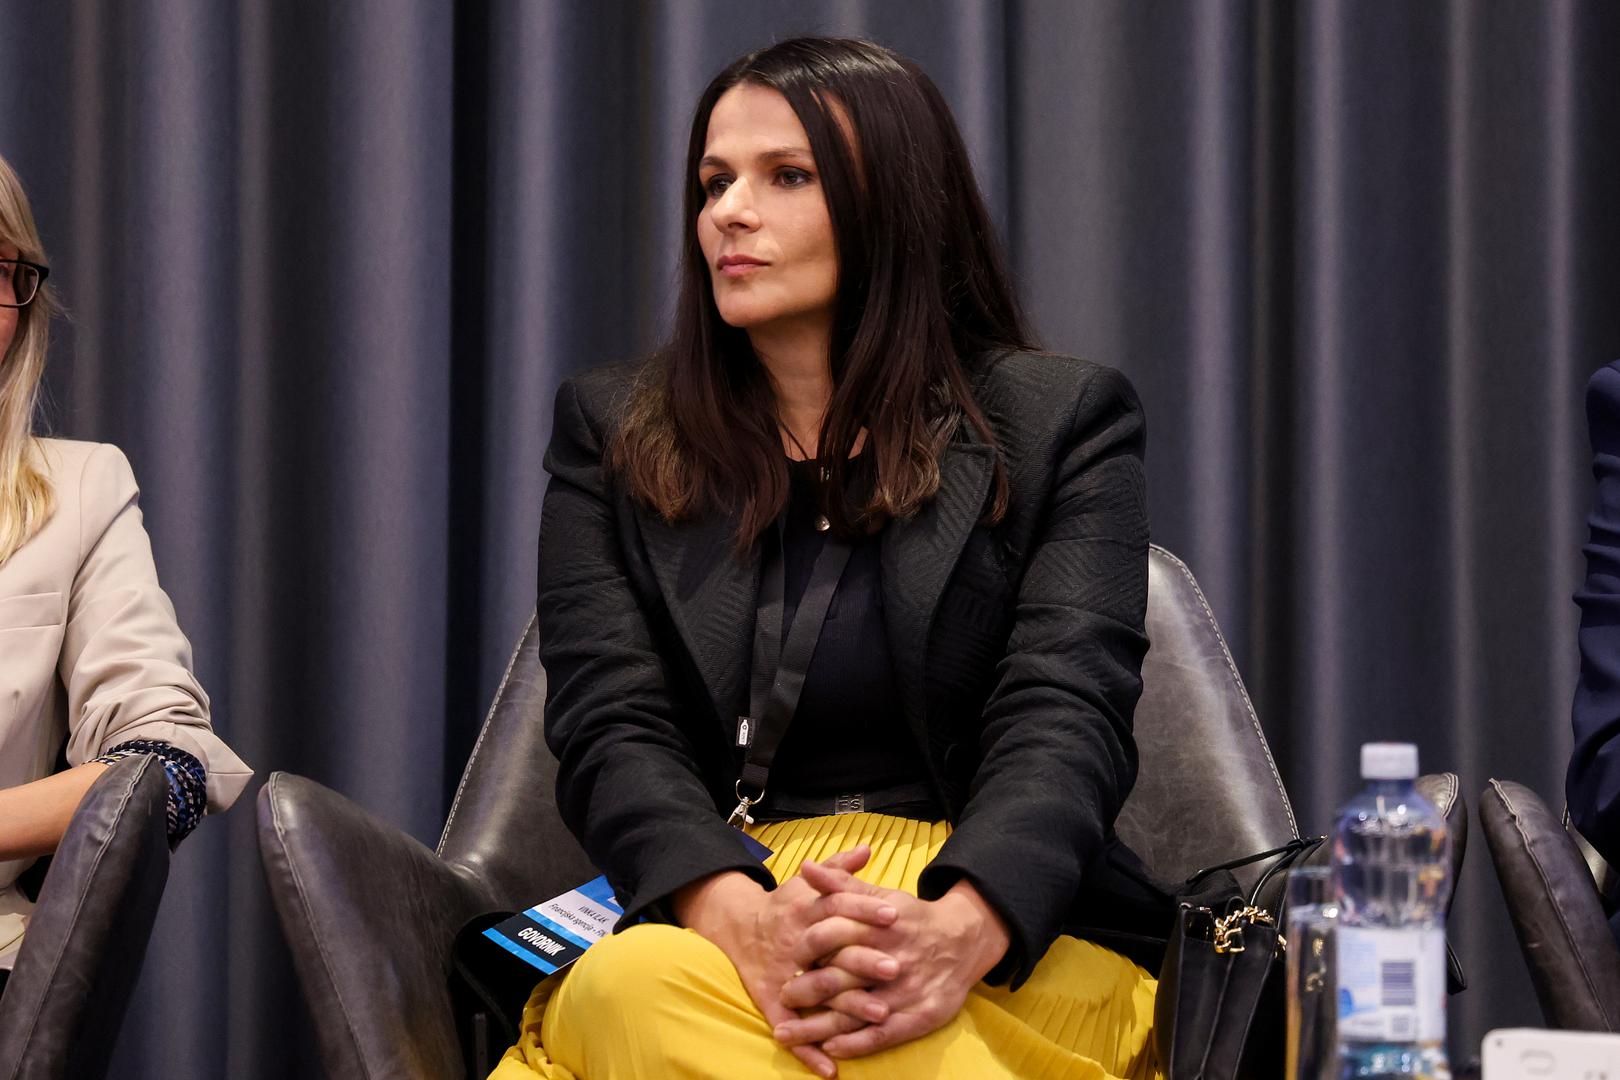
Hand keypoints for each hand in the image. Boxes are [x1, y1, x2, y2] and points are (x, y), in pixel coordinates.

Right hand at [674, 846, 897, 1077]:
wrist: (738, 929)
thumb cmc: (784, 906)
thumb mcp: (806, 884)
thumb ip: (838, 870)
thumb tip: (867, 849)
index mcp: (804, 913)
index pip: (838, 907)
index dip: (866, 909)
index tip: (896, 913)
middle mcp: (794, 946)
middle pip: (830, 952)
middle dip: (863, 961)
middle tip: (895, 968)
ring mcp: (784, 977)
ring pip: (817, 992)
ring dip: (848, 1007)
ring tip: (880, 1014)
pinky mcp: (773, 1004)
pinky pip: (791, 1029)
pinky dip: (809, 1050)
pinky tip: (832, 1069)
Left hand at [772, 862, 1009, 1059]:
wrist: (964, 939)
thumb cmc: (911, 918)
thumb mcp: (879, 895)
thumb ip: (841, 884)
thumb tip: (805, 867)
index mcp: (879, 928)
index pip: (835, 936)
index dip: (808, 947)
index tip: (789, 958)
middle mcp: (890, 961)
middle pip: (840, 977)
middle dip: (806, 990)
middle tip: (784, 995)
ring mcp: (904, 992)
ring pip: (854, 1012)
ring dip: (818, 1027)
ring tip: (786, 1034)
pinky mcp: (918, 1017)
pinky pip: (881, 1035)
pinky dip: (854, 1043)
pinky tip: (829, 1048)